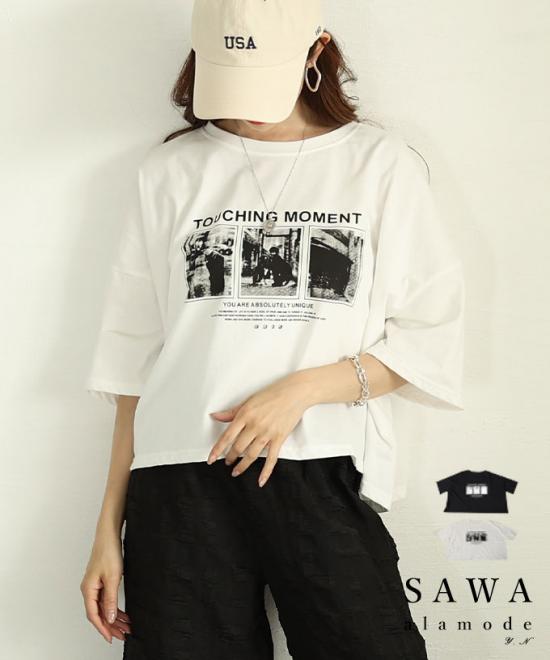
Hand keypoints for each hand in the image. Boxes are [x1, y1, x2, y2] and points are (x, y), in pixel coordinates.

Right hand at [80, 533, 130, 643]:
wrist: (109, 535)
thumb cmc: (108, 551)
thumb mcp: (112, 577)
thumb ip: (110, 599)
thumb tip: (109, 618)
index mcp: (88, 589)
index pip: (94, 615)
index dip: (103, 628)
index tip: (112, 637)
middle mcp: (89, 589)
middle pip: (98, 613)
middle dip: (110, 625)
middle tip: (122, 634)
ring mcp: (95, 585)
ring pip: (103, 607)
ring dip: (113, 617)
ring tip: (125, 626)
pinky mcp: (101, 581)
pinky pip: (106, 599)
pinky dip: (113, 607)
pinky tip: (122, 613)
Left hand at [207, 370, 315, 486]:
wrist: (295, 392)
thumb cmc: (272, 394)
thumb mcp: (249, 400)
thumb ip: (232, 412)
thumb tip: (215, 416)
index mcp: (245, 415)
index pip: (227, 437)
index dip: (217, 450)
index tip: (211, 459)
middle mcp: (254, 425)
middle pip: (238, 447)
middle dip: (230, 457)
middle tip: (227, 462)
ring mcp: (267, 433)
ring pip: (251, 455)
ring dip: (242, 466)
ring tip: (236, 470)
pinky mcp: (279, 438)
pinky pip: (271, 459)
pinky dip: (265, 472)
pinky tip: (260, 481)